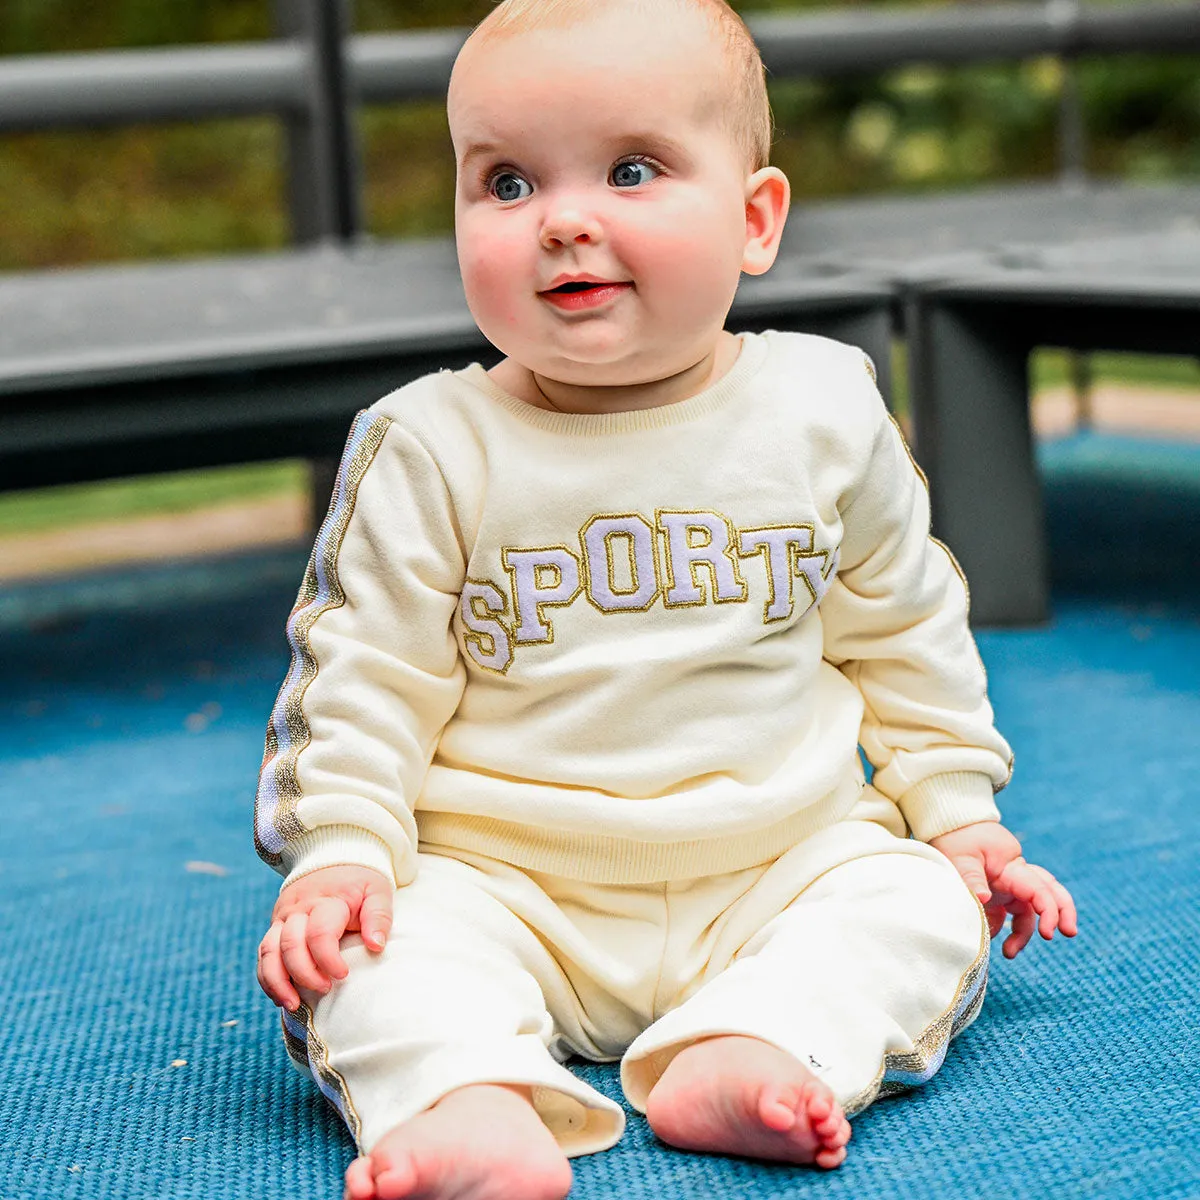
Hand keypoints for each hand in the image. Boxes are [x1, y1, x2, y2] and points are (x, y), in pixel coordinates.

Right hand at [256, 864, 393, 1011]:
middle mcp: (298, 909)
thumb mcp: (376, 891)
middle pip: (290, 946)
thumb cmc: (359, 881)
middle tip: (326, 989)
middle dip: (305, 974)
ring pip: (268, 952)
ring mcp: (282, 917)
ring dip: (278, 982)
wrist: (334, 858)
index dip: (328, 960)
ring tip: (294, 1005)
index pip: (319, 934)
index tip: (343, 975)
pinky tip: (281, 996)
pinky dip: (268, 978)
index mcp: (326, 900)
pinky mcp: (275, 926)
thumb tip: (376, 946)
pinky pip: (263, 955)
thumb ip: (378, 916)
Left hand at [928, 822, 1077, 959]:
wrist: (949, 825)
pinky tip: (990, 938)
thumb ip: (972, 878)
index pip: (1040, 889)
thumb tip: (983, 898)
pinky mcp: (997, 894)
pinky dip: (1004, 929)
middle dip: (1062, 914)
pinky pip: (1008, 914)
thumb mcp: (961, 856)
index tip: (1048, 933)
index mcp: (1012, 867)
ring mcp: (1007, 886)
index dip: (1050, 911)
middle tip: (1068, 933)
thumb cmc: (957, 837)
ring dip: (1026, 933)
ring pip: (1028, 910)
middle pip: (1050, 893)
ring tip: (1010, 953)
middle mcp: (1015, 877)